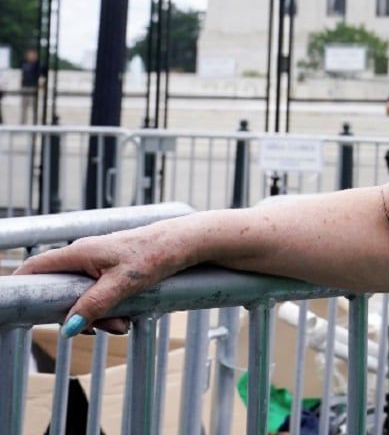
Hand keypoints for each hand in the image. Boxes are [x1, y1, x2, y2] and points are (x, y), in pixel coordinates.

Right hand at [12, 223, 190, 336]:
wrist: (185, 243)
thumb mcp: (122, 285)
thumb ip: (94, 305)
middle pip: (61, 291)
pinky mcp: (112, 271)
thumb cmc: (155, 255)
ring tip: (121, 325)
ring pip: (83, 297)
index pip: (37, 267)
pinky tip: (126, 319)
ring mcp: (98, 263)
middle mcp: (84, 256)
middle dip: (76, 315)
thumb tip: (68, 328)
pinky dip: (109, 309)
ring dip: (97, 316)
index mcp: (79, 252)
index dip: (23, 284)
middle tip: (99, 329)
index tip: (19, 306)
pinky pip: (99, 295)